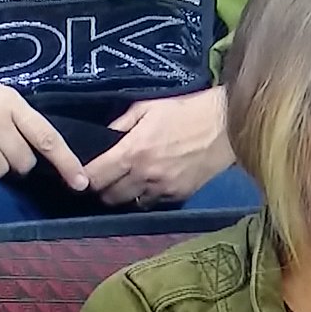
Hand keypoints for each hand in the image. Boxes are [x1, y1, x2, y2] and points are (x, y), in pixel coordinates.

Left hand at [82, 86, 235, 207]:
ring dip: (124, 195)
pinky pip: (152, 203)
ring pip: (130, 204)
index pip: (95, 177)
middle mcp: (144, 175)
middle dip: (103, 189)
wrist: (226, 126)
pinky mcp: (178, 196)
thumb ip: (121, 124)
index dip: (85, 177)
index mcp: (132, 151)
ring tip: (127, 183)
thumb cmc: (186, 111)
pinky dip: (146, 196)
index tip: (84, 174)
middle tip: (105, 178)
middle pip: (109, 197)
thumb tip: (103, 137)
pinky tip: (149, 184)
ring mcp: (162, 189)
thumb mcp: (147, 107)